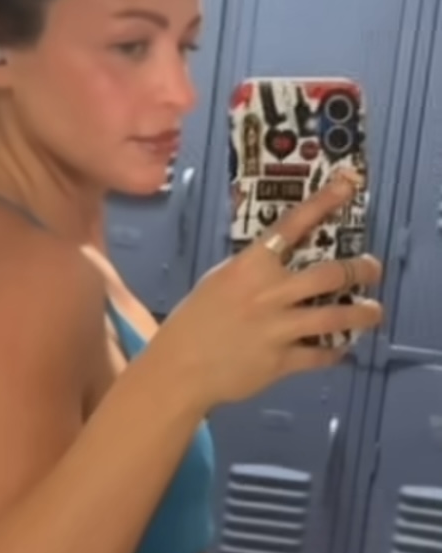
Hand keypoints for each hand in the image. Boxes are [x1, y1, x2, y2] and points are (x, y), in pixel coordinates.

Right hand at [164, 170, 382, 408]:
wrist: (179, 368)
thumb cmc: (195, 320)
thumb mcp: (220, 280)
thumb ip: (253, 269)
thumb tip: (279, 257)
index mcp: (251, 266)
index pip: (293, 225)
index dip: (324, 202)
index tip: (348, 184)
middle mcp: (270, 293)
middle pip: (329, 274)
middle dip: (359, 270)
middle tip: (372, 269)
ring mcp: (278, 328)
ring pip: (334, 317)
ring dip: (362, 313)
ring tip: (374, 312)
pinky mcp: (281, 361)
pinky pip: (319, 355)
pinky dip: (334, 351)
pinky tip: (340, 348)